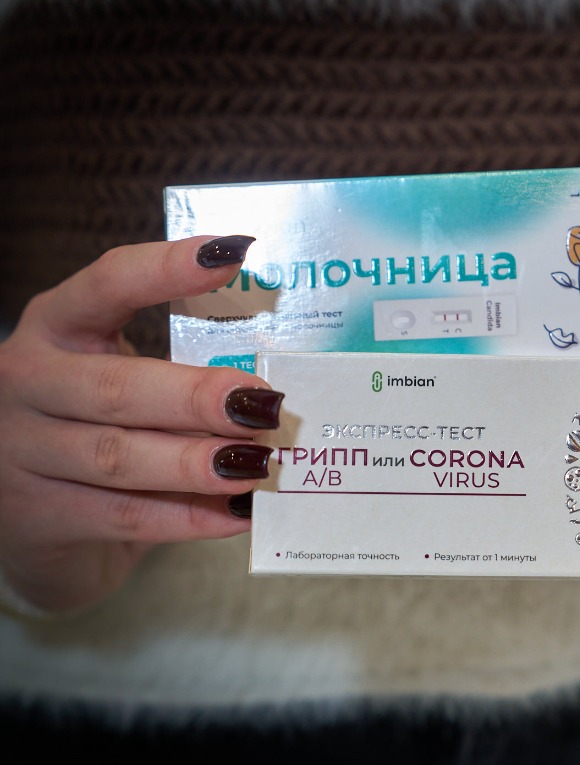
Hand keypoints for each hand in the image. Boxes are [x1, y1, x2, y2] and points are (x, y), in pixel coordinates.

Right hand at [0, 236, 282, 615]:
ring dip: (195, 462)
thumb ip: (178, 371)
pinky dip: (186, 517)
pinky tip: (236, 513)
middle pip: (116, 388)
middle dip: (197, 397)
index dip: (164, 270)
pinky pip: (123, 517)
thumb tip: (275, 384)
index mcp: (55, 328)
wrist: (28, 516)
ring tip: (257, 465)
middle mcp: (27, 381)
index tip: (231, 254)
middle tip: (264, 404)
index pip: (104, 286)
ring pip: (118, 457)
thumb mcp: (120, 381)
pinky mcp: (37, 518)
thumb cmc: (94, 429)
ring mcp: (22, 453)